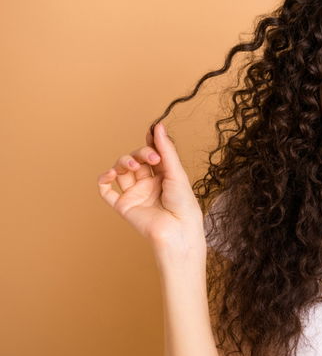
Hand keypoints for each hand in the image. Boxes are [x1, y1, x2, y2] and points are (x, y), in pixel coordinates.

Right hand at [96, 122, 205, 264]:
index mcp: (164, 174)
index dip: (149, 142)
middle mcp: (148, 183)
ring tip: (133, 167)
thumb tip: (158, 125)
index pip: (151, 153)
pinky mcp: (124, 206)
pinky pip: (107, 192)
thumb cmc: (183, 203)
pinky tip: (109, 174)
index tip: (150, 132)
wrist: (178, 230)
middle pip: (135, 159)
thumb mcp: (176, 172)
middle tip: (151, 158)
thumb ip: (165, 149)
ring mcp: (135, 194)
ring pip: (120, 171)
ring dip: (123, 163)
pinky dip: (103, 180)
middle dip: (139, 153)